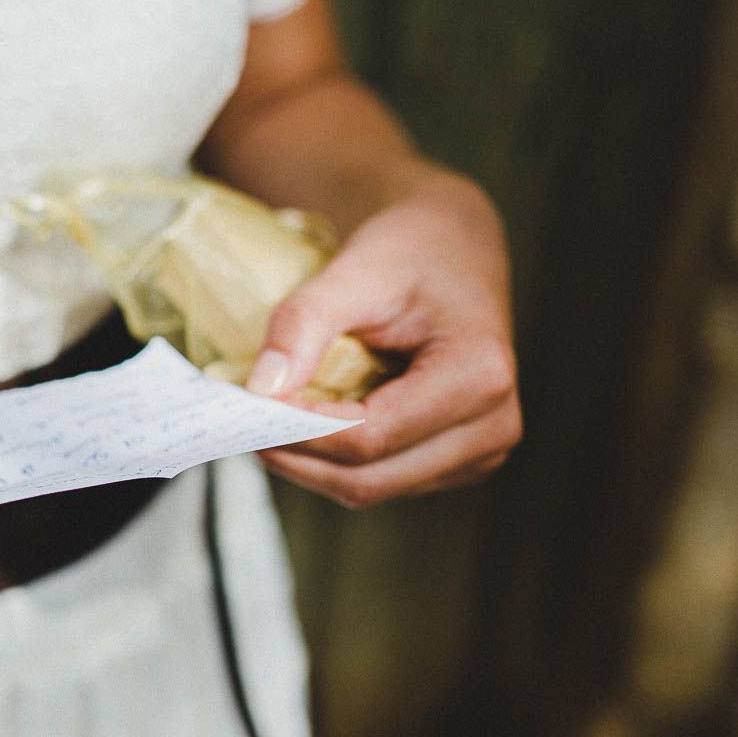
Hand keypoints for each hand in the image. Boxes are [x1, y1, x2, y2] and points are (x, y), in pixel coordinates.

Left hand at [247, 171, 521, 507]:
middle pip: (368, 479)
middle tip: (243, 421)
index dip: (299, 433)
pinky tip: (308, 424)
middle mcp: (493, 426)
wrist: (451, 248)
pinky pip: (381, 481)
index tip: (245, 407)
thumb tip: (261, 390)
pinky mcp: (457, 461)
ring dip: (311, 464)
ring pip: (370, 488)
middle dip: (298, 457)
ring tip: (272, 419)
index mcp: (480, 377)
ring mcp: (479, 451)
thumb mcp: (355, 270)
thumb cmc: (410, 252)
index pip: (369, 438)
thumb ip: (304, 324)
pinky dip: (333, 462)